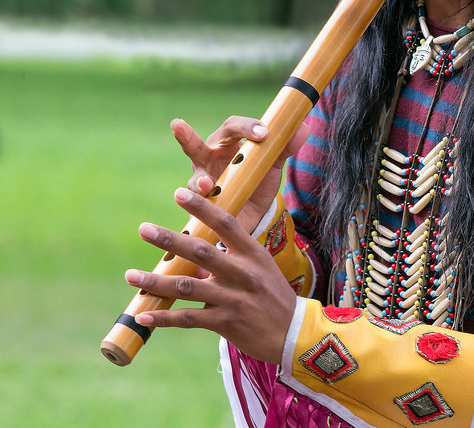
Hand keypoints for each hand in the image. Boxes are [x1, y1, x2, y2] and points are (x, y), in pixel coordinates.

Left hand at [125, 187, 296, 363]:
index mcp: (252, 252)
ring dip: (155, 281)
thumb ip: (230, 256)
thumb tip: (195, 250)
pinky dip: (164, 318)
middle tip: (144, 229)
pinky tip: (144, 316)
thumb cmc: (272, 293)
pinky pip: (189, 319)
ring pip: (187, 286)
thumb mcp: (259, 266)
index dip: (202, 207)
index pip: (225, 222)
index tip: (179, 193)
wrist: (292, 332)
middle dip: (169, 240)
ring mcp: (233, 298)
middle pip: (200, 251)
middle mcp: (242, 272)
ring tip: (130, 275)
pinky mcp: (226, 323)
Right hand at [171, 116, 308, 231]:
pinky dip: (200, 207)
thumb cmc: (258, 180)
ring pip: (194, 177)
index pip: (233, 126)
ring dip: (198, 180)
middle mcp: (209, 158)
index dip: (247, 127)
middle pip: (196, 144)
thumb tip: (303, 127)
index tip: (265, 133)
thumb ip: (284, 146)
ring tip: (205, 185)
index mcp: (228, 142)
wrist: (255, 215)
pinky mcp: (200, 205)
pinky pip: (196, 205)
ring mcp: (201, 181)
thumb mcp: (272, 164)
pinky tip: (204, 209)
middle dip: (185, 135)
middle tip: (177, 124)